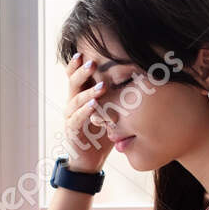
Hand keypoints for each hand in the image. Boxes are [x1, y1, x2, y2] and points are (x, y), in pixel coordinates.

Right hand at [62, 51, 111, 173]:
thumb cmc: (101, 132)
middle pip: (73, 82)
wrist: (88, 159)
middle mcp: (72, 102)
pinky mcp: (72, 130)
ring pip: (76, 99)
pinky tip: (94, 104)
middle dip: (82, 72)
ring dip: (89, 91)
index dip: (78, 63)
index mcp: (79, 95)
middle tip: (92, 62)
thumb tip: (138, 79)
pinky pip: (77, 117)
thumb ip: (115, 96)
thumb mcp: (109, 110)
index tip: (84, 51)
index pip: (76, 75)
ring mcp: (70, 116)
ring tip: (101, 86)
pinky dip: (86, 110)